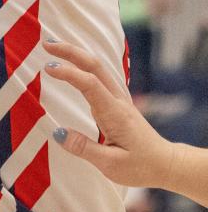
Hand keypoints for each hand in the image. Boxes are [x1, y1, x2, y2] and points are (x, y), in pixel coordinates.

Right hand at [43, 40, 175, 189]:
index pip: (90, 85)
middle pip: (95, 67)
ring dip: (76, 55)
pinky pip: (99, 77)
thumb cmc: (141, 166)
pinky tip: (73, 64)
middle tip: (46, 44)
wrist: (166, 164)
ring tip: (54, 49)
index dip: (69, 73)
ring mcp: (119, 100)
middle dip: (71, 52)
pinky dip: (83, 65)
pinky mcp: (117, 103)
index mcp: (115, 114)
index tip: (47, 68)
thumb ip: (83, 148)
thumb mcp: (111, 165)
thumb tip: (57, 132)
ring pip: (98, 69)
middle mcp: (118, 102)